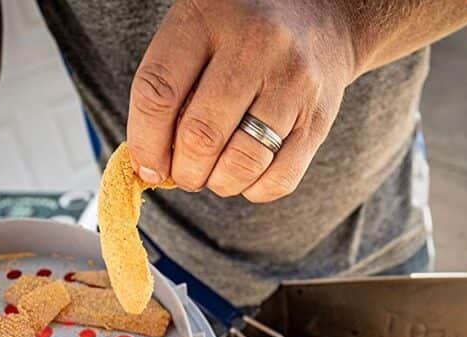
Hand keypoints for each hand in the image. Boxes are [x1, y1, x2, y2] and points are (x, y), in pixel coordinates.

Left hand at [127, 0, 356, 202]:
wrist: (321, 14)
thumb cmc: (242, 30)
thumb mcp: (198, 30)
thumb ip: (170, 84)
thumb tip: (151, 162)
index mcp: (207, 19)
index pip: (158, 93)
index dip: (145, 142)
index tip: (146, 166)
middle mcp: (254, 47)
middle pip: (201, 135)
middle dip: (184, 171)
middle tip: (184, 173)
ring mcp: (292, 83)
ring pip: (242, 162)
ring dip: (218, 183)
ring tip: (214, 175)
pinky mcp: (318, 117)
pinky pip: (280, 177)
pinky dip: (254, 189)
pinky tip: (246, 175)